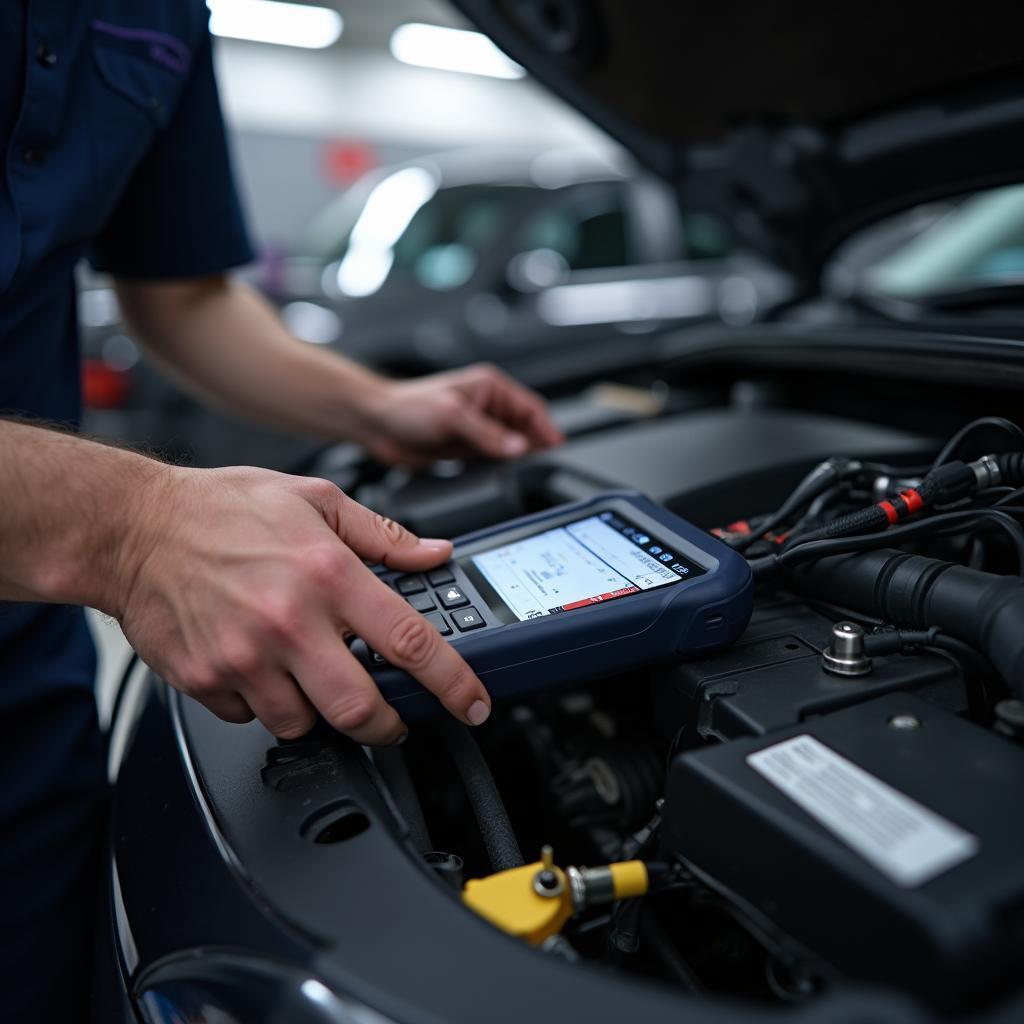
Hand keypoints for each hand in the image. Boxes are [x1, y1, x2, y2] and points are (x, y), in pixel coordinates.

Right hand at [114, 467, 491, 743]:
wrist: (133, 527)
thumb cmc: (222, 508)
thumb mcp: (315, 498)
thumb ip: (383, 535)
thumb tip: (434, 554)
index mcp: (328, 573)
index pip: (411, 643)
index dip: (453, 683)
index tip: (471, 704)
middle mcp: (290, 621)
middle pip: (361, 710)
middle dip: (388, 725)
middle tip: (391, 717)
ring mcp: (245, 658)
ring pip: (304, 723)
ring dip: (318, 709)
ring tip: (308, 671)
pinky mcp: (207, 680)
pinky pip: (251, 717)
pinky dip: (265, 702)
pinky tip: (259, 665)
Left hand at [362, 363, 563, 465]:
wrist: (377, 424)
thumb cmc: (407, 407)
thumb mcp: (453, 417)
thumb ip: (487, 434)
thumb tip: (519, 447)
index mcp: (489, 387)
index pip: (531, 409)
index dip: (548, 429)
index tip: (559, 449)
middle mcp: (487, 406)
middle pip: (525, 430)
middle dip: (535, 448)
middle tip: (544, 468)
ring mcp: (477, 428)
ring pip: (510, 448)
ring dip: (516, 461)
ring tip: (525, 476)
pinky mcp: (466, 448)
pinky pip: (492, 461)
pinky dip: (499, 470)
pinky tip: (501, 480)